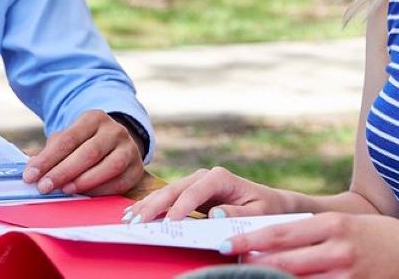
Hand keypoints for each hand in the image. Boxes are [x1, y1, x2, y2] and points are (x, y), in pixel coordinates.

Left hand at [21, 110, 144, 195]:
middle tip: (44, 187)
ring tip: (65, 190)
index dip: (48, 159)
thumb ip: (50, 153)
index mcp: (94, 118)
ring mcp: (129, 148)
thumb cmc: (84, 143)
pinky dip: (102, 190)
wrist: (116, 143)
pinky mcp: (137, 168)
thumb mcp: (68, 140)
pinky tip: (86, 195)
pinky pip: (121, 182)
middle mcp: (115, 130)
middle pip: (89, 152)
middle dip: (64, 171)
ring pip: (110, 166)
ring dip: (85, 181)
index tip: (30, 175)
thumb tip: (30, 169)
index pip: (68, 139)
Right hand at [125, 166, 289, 222]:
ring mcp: (195, 182)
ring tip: (130, 217)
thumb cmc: (264, 207)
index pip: (194, 192)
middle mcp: (205, 176)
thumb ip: (236, 212)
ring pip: (167, 192)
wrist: (269, 201)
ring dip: (148, 205)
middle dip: (155, 205)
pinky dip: (152, 205)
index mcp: (220, 177)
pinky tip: (136, 211)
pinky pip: (168, 198)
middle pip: (175, 189)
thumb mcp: (257, 212)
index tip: (168, 222)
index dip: (180, 207)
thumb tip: (214, 214)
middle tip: (138, 221)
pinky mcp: (190, 192)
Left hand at [225, 212, 398, 278]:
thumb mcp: (347, 223)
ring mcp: (345, 274)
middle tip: (231, 262)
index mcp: (333, 224)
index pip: (280, 232)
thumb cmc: (379, 237)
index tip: (225, 243)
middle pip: (283, 260)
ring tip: (253, 276)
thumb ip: (313, 231)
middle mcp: (337, 249)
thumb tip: (272, 239)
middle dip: (253, 263)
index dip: (249, 240)